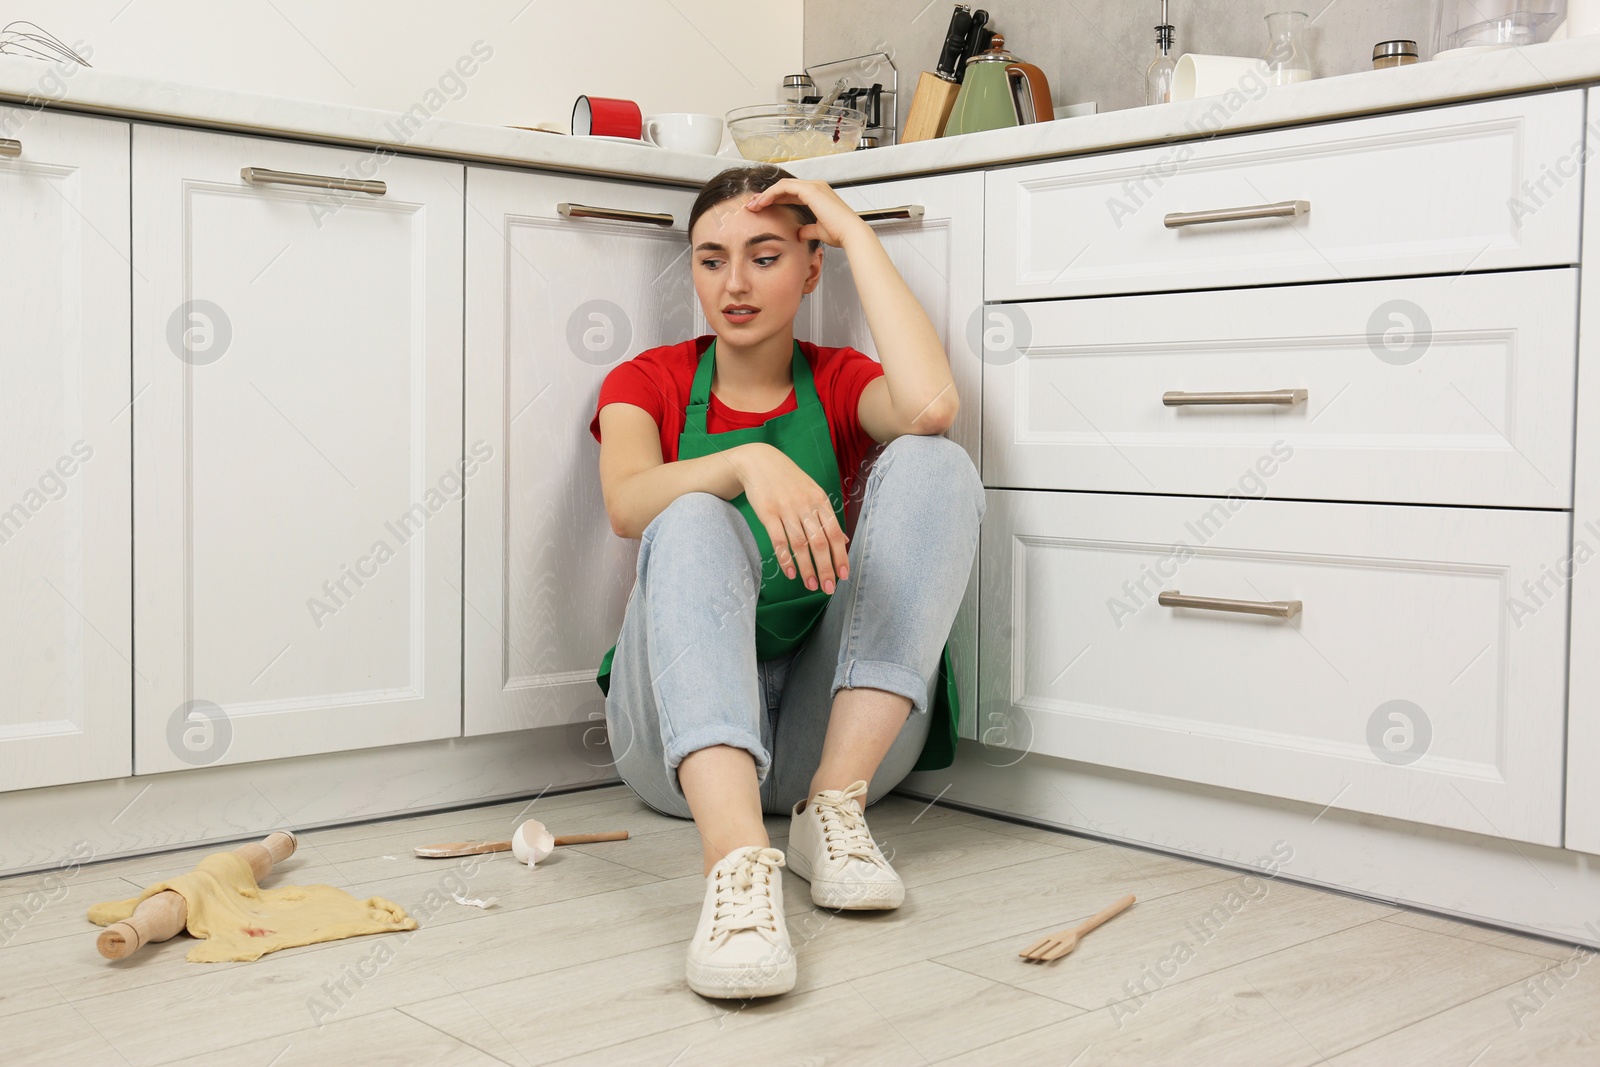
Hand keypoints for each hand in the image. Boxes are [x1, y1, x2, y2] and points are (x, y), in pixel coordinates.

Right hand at [730, 443, 849, 593]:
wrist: (759, 461)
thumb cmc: (789, 480)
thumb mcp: (813, 492)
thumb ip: (827, 517)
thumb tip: (844, 539)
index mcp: (820, 500)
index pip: (835, 533)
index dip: (840, 556)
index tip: (844, 575)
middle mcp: (806, 505)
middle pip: (819, 542)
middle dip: (826, 568)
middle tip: (828, 588)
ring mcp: (786, 509)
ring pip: (800, 545)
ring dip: (807, 568)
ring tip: (811, 586)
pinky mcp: (768, 513)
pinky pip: (779, 540)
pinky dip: (785, 559)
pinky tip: (790, 573)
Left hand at [741, 177, 871, 250]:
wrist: (850, 234)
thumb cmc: (840, 233)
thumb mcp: (819, 231)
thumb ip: (808, 230)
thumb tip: (799, 233)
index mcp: (818, 194)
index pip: (791, 193)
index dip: (775, 199)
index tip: (762, 208)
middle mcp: (816, 187)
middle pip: (784, 187)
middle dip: (767, 196)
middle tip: (752, 205)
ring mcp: (813, 186)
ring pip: (782, 186)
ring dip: (766, 195)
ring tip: (753, 205)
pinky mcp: (810, 190)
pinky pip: (784, 188)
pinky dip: (771, 194)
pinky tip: (762, 203)